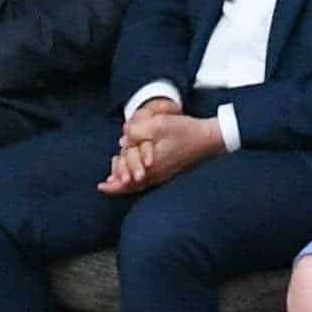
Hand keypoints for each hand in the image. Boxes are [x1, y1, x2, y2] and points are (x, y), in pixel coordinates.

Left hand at [102, 106, 225, 194]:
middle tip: (105, 186)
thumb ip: (138, 131)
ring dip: (126, 185)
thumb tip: (123, 139)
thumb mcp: (159, 124)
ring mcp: (164, 174)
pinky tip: (136, 177)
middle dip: (117, 186)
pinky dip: (138, 182)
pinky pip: (150, 181)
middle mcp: (157, 173)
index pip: (127, 180)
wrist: (210, 139)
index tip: (101, 186)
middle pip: (132, 187)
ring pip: (141, 186)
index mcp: (151, 164)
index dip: (113, 184)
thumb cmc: (185, 131)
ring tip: (115, 184)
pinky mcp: (170, 171)